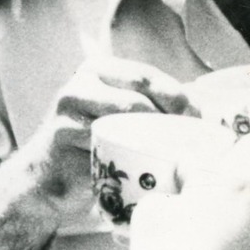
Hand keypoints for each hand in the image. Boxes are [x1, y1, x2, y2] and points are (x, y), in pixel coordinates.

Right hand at [0, 58, 199, 249]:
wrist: (46, 180)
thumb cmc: (91, 149)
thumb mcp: (120, 121)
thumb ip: (151, 110)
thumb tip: (203, 113)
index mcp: (101, 70)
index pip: (148, 75)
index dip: (179, 96)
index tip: (202, 119)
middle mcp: (83, 79)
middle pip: (141, 90)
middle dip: (173, 111)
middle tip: (193, 136)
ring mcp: (70, 102)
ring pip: (127, 113)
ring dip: (157, 133)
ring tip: (176, 151)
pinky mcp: (61, 130)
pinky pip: (105, 140)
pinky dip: (129, 154)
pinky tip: (143, 166)